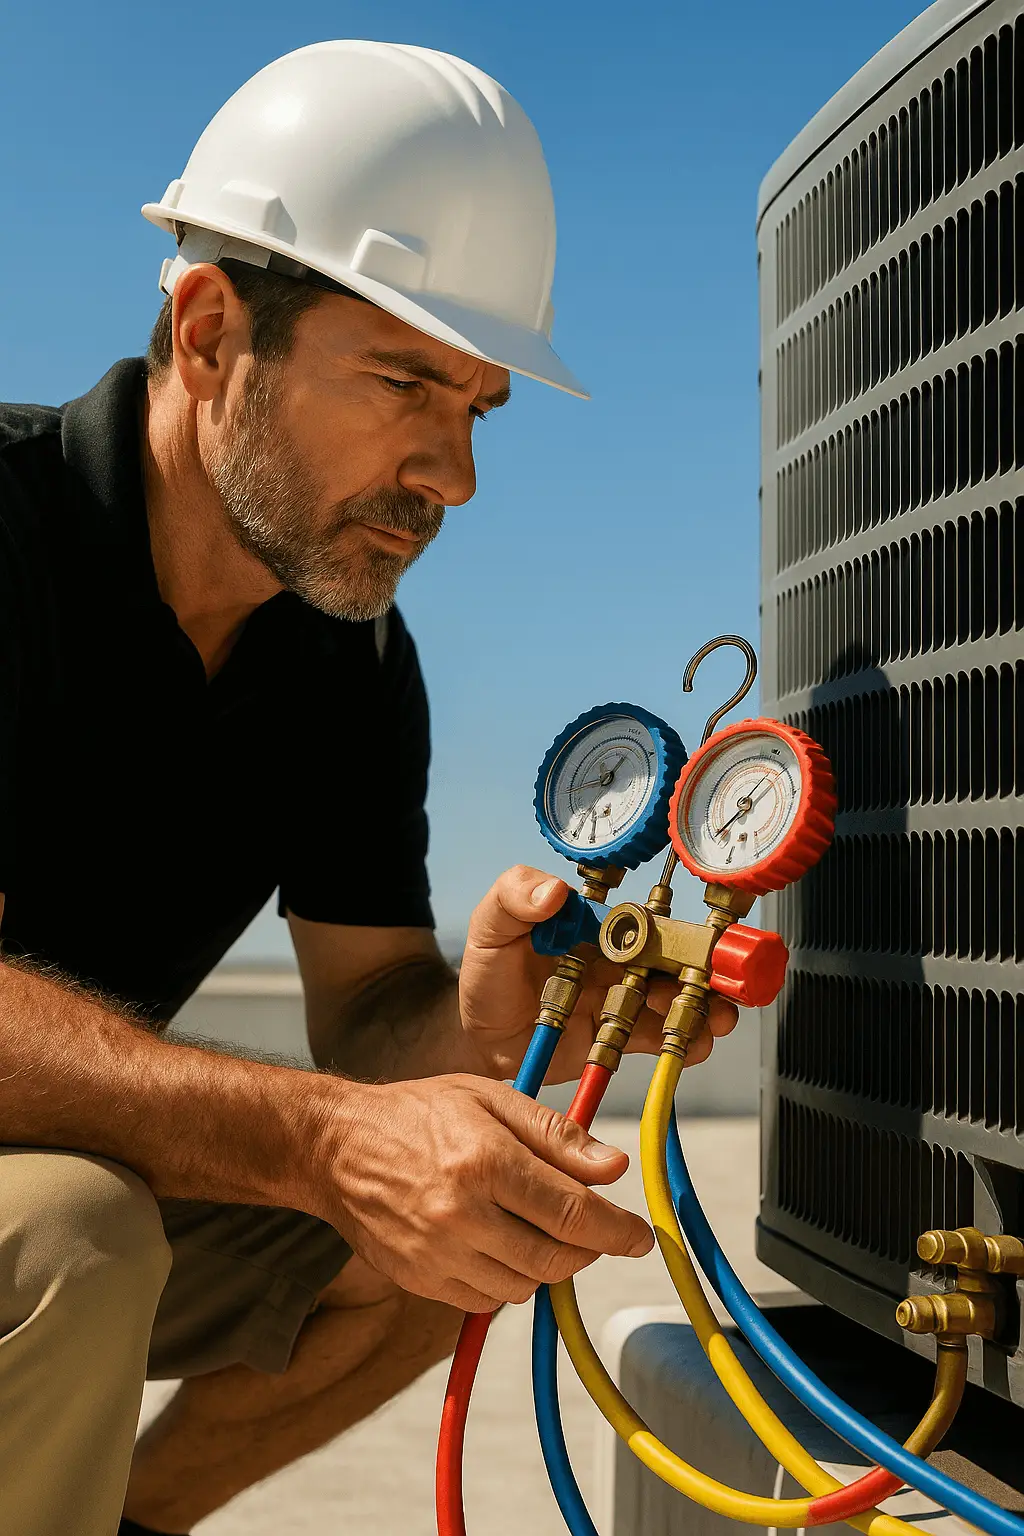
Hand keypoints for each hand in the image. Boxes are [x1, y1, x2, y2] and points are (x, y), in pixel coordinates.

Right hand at [310, 1072, 654, 1309]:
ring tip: (538, 1226)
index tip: (640, 1236)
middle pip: (556, 1257)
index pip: (572, 1212)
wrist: (337, 1147)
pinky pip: (487, 1300)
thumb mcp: (490, 1099)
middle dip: (588, 1248)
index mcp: (485, 1161)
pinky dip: (507, 1279)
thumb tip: (613, 1168)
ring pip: (525, 1285)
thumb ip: (556, 1135)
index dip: (617, 1230)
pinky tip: (500, 1244)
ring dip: (548, 1263)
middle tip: (594, 1228)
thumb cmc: (417, 1113)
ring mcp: (438, 1254)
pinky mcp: (421, 1280)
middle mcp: (462, 1214)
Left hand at [458, 865, 739, 1083]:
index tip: (701, 938)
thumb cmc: (486, 972)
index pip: (643, 920)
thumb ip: (514, 898)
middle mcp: (615, 958)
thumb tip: (553, 891)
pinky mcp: (618, 1035)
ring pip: (671, 998)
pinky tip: (698, 1044)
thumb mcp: (491, 927)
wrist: (477, 1034)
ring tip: (718, 1019)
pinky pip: (656, 1036)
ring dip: (701, 1006)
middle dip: (703, 970)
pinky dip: (682, 1041)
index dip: (676, 928)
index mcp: (593, 925)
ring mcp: (620, 997)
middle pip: (670, 960)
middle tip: (725, 984)